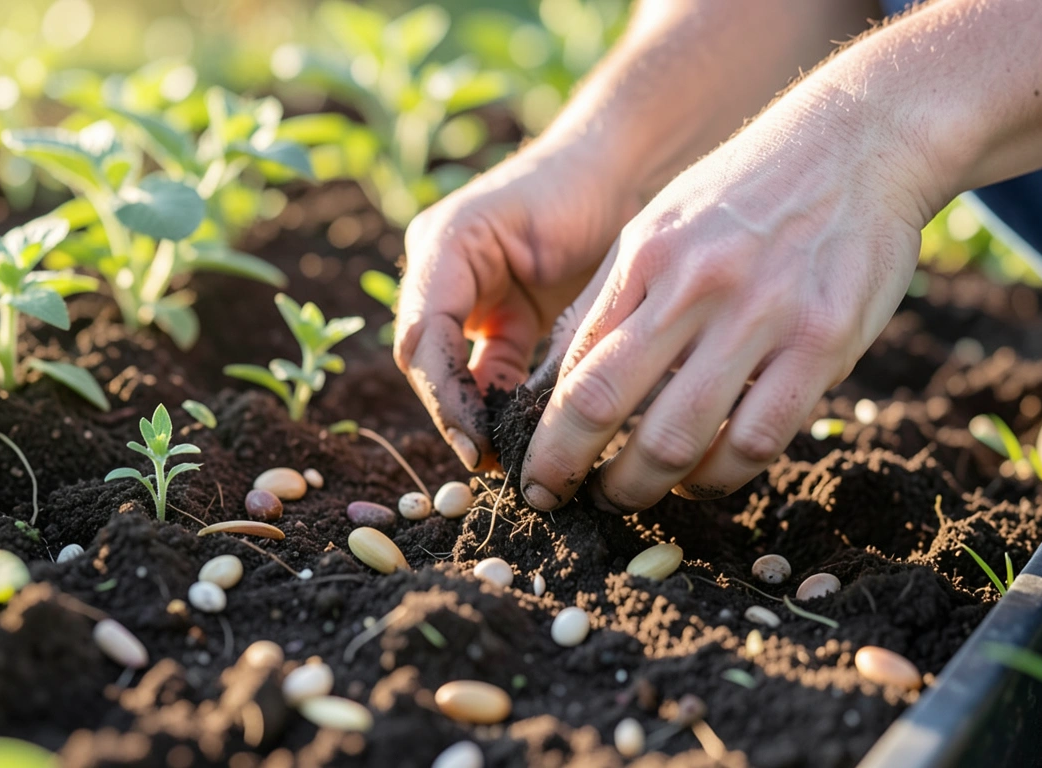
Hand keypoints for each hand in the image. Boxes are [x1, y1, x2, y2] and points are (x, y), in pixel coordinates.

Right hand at [395, 141, 640, 470]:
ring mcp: (467, 298)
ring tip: (507, 461)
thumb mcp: (540, 239)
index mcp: (441, 246)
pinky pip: (489, 374)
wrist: (616, 168)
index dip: (444, 394)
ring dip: (474, 419)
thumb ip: (520, 303)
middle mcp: (441, 275)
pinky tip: (525, 438)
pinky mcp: (501, 319)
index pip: (424, 336)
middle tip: (488, 462)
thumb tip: (510, 397)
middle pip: (428, 362)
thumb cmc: (582, 189)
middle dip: (455, 415)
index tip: (476, 440)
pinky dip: (501, 408)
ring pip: (453, 375)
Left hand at [519, 82, 942, 511]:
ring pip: (679, 436)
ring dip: (643, 485)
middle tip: (560, 496)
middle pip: (606, 403)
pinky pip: (758, 438)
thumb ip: (609, 300)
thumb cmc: (745, 193)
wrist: (858, 140)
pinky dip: (721, 477)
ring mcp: (763, 315)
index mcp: (647, 256)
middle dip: (569, 467)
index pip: (575, 363)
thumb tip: (552, 379)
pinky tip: (704, 481)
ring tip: (630, 495)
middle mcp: (696, 286)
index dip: (544, 431)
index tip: (534, 469)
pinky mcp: (824, 342)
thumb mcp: (659, 224)